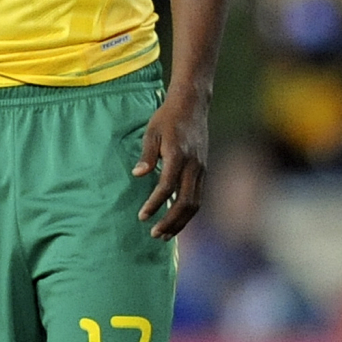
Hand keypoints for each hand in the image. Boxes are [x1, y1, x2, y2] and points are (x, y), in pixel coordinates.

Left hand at [133, 90, 207, 238]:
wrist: (192, 106)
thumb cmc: (167, 119)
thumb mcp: (151, 133)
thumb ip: (146, 155)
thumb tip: (138, 174)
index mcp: (179, 156)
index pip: (167, 187)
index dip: (154, 204)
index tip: (142, 216)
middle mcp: (194, 166)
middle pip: (186, 202)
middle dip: (170, 221)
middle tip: (154, 234)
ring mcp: (202, 169)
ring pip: (195, 203)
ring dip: (181, 221)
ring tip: (164, 235)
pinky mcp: (203, 171)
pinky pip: (198, 197)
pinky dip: (187, 212)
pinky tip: (176, 220)